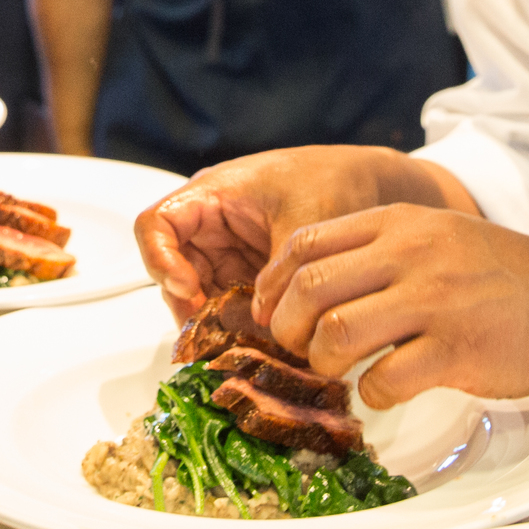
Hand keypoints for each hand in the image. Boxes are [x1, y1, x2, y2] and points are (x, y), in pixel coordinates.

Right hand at [134, 146, 450, 321]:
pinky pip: (226, 303)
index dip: (161, 261)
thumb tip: (262, 322)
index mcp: (214, 193)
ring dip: (212, 322)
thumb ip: (278, 273)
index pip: (156, 225)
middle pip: (171, 269)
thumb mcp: (305, 225)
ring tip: (240, 346)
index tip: (188, 291)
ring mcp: (228, 250)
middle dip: (188, 306)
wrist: (373, 183)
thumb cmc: (335, 182)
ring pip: (197, 294)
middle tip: (213, 337)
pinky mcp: (247, 273)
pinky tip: (258, 342)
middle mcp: (211, 222)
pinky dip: (236, 325)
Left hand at [256, 205, 528, 407]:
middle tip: (296, 350)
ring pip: (337, 334)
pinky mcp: (457, 350)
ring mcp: (435, 301)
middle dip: (287, 329)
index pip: (305, 243)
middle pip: (310, 289)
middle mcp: (411, 254)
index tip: (267, 312)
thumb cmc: (499, 275)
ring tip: (338, 372)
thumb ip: (376, 250)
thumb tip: (304, 286)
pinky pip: (385, 380)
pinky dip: (371, 394)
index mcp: (398, 222)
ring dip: (324, 363)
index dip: (272, 283)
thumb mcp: (435, 235)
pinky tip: (384, 392)